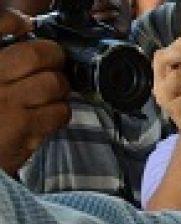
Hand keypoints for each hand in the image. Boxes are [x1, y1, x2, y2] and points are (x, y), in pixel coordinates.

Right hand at [0, 10, 70, 174]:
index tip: (26, 28)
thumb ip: (2, 48)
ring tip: (48, 93)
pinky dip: (60, 111)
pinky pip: (58, 113)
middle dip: (53, 58)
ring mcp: (8, 105)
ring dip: (59, 87)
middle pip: (37, 55)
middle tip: (52, 64)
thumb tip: (22, 24)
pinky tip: (46, 114)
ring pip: (53, 84)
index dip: (15, 22)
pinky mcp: (25, 130)